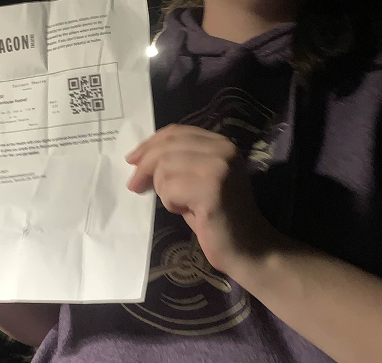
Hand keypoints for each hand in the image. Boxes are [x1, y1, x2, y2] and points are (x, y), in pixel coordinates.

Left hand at [126, 124, 275, 274]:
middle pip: (166, 146)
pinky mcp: (212, 190)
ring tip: (179, 204)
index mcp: (221, 143)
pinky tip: (186, 211)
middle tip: (134, 185)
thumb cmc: (217, 217)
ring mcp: (219, 168)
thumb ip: (178, 161)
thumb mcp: (198, 180)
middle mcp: (223, 150)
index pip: (175, 132)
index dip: (149, 144)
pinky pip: (170, 188)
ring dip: (163, 189)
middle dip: (145, 166)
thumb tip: (138, 157)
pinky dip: (170, 202)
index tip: (132, 160)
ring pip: (165, 167)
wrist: (249, 249)